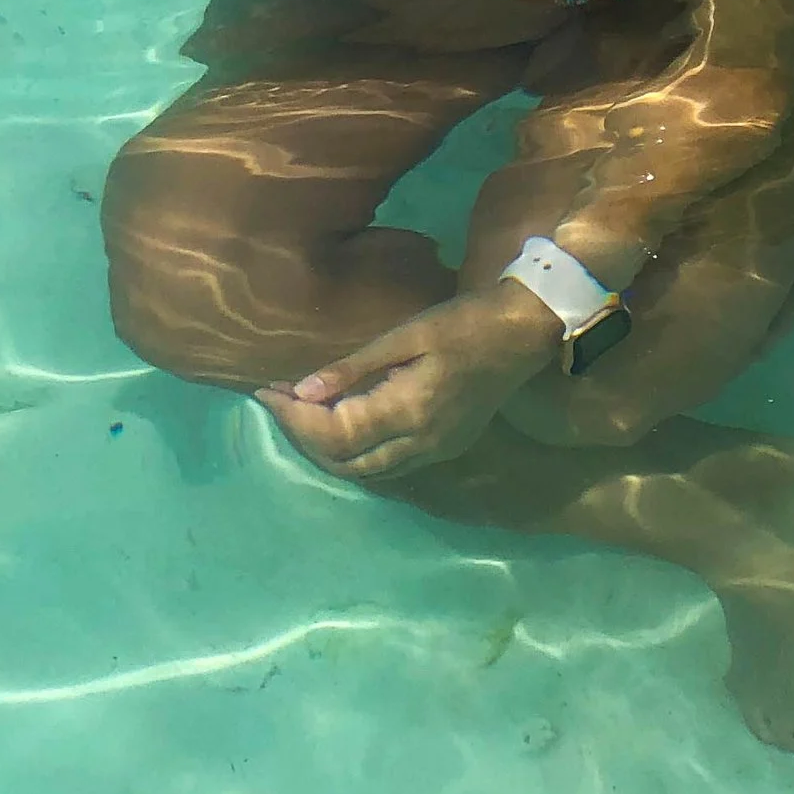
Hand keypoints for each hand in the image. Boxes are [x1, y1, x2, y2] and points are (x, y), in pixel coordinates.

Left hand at [256, 282, 562, 479]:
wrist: (524, 332)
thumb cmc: (465, 321)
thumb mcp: (407, 334)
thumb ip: (354, 367)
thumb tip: (301, 390)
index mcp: (409, 411)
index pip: (333, 433)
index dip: (294, 418)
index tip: (269, 391)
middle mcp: (420, 443)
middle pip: (342, 462)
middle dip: (302, 437)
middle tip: (278, 403)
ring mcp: (435, 450)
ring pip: (363, 471)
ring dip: (325, 451)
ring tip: (300, 416)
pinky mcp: (445, 447)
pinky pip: (387, 466)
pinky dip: (354, 454)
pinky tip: (341, 428)